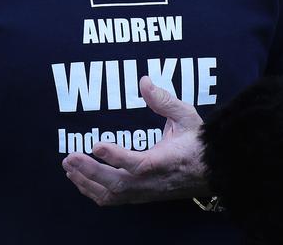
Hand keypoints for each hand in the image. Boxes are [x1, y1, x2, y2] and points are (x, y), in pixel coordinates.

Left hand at [62, 76, 208, 205]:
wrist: (214, 171)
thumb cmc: (199, 141)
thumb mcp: (186, 116)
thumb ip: (164, 100)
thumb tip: (144, 81)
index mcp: (166, 162)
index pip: (138, 164)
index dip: (116, 156)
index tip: (96, 143)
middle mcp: (154, 182)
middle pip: (118, 183)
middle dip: (90, 171)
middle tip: (68, 156)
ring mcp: (146, 192)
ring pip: (112, 195)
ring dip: (87, 182)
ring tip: (68, 167)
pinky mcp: (141, 196)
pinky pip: (114, 200)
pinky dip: (93, 192)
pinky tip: (80, 180)